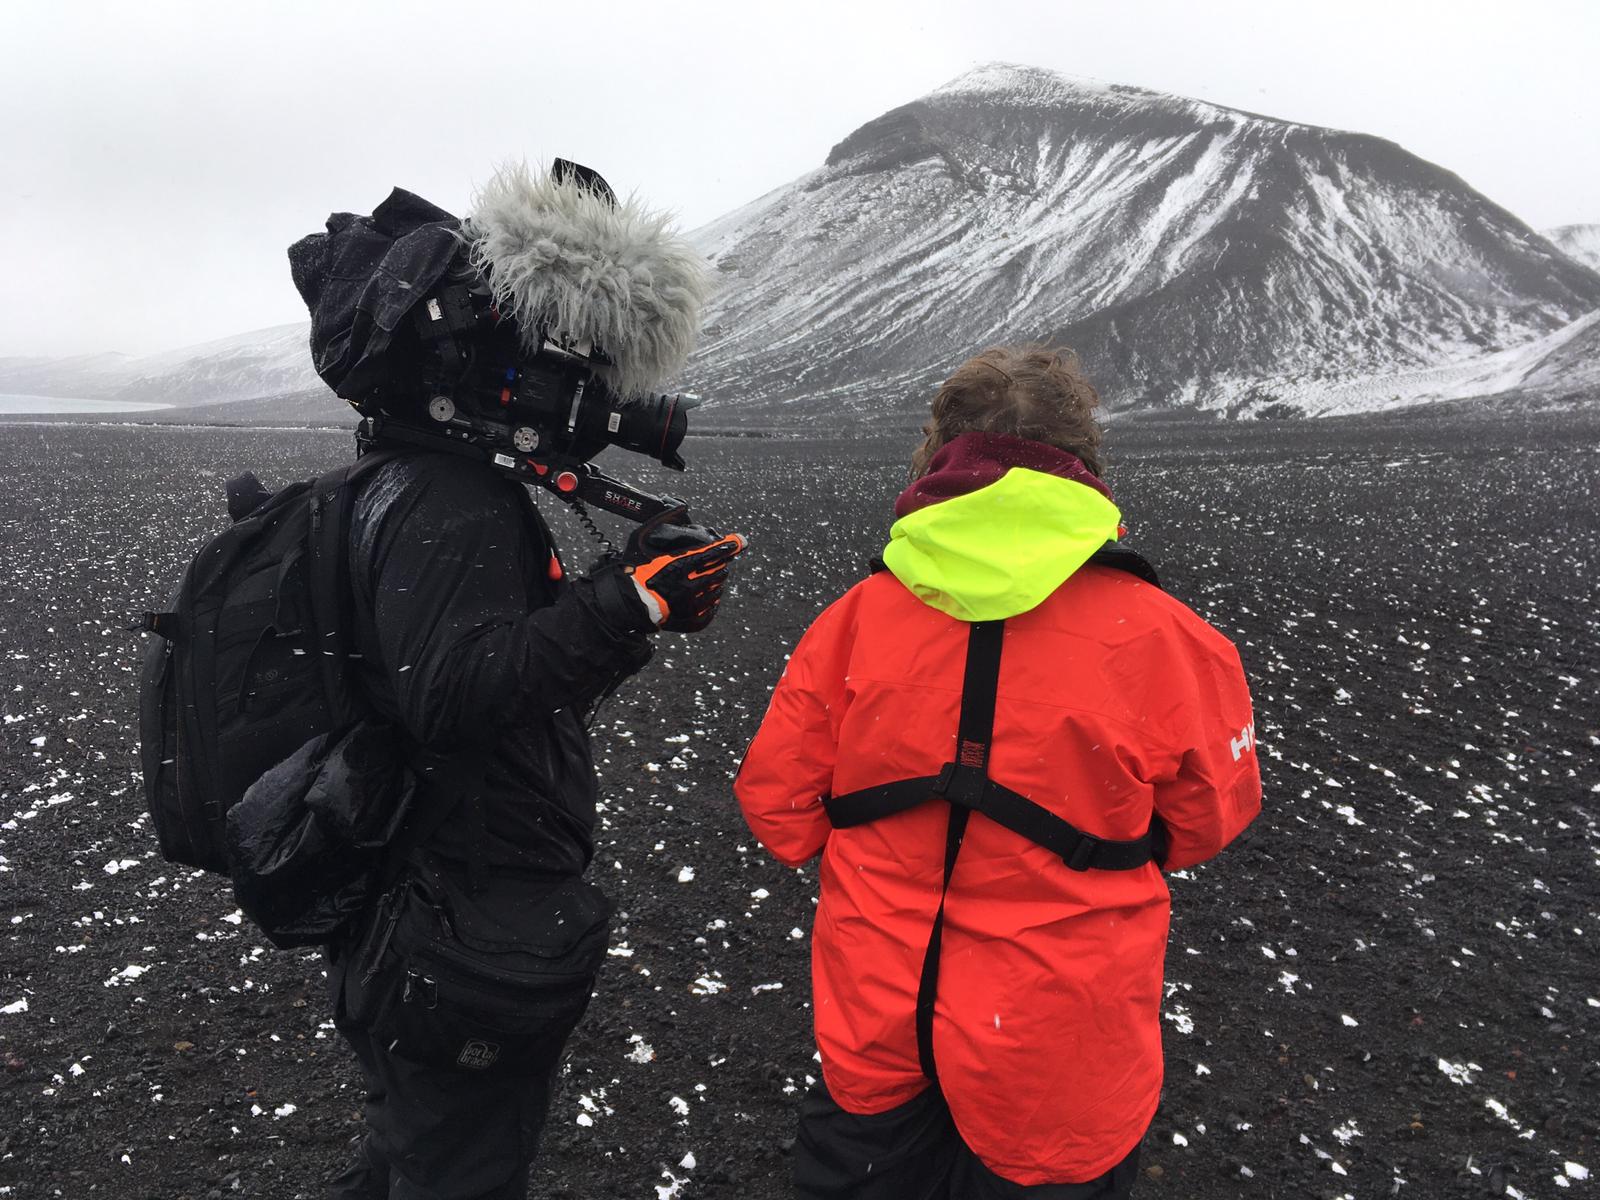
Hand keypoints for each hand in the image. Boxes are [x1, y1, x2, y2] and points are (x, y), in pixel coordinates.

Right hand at [622, 507, 746, 632]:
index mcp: (680, 565)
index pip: (713, 552)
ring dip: (717, 581)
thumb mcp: (641, 539)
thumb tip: (681, 506)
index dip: (730, 545)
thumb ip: (662, 520)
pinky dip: (712, 601)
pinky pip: (711, 609)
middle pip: (719, 570)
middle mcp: (689, 585)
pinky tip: (708, 596)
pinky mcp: (692, 620)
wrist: (626, 603)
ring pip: (717, 589)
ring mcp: (691, 605)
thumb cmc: (632, 570)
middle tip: (718, 561)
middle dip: (721, 564)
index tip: (739, 541)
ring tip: (711, 578)